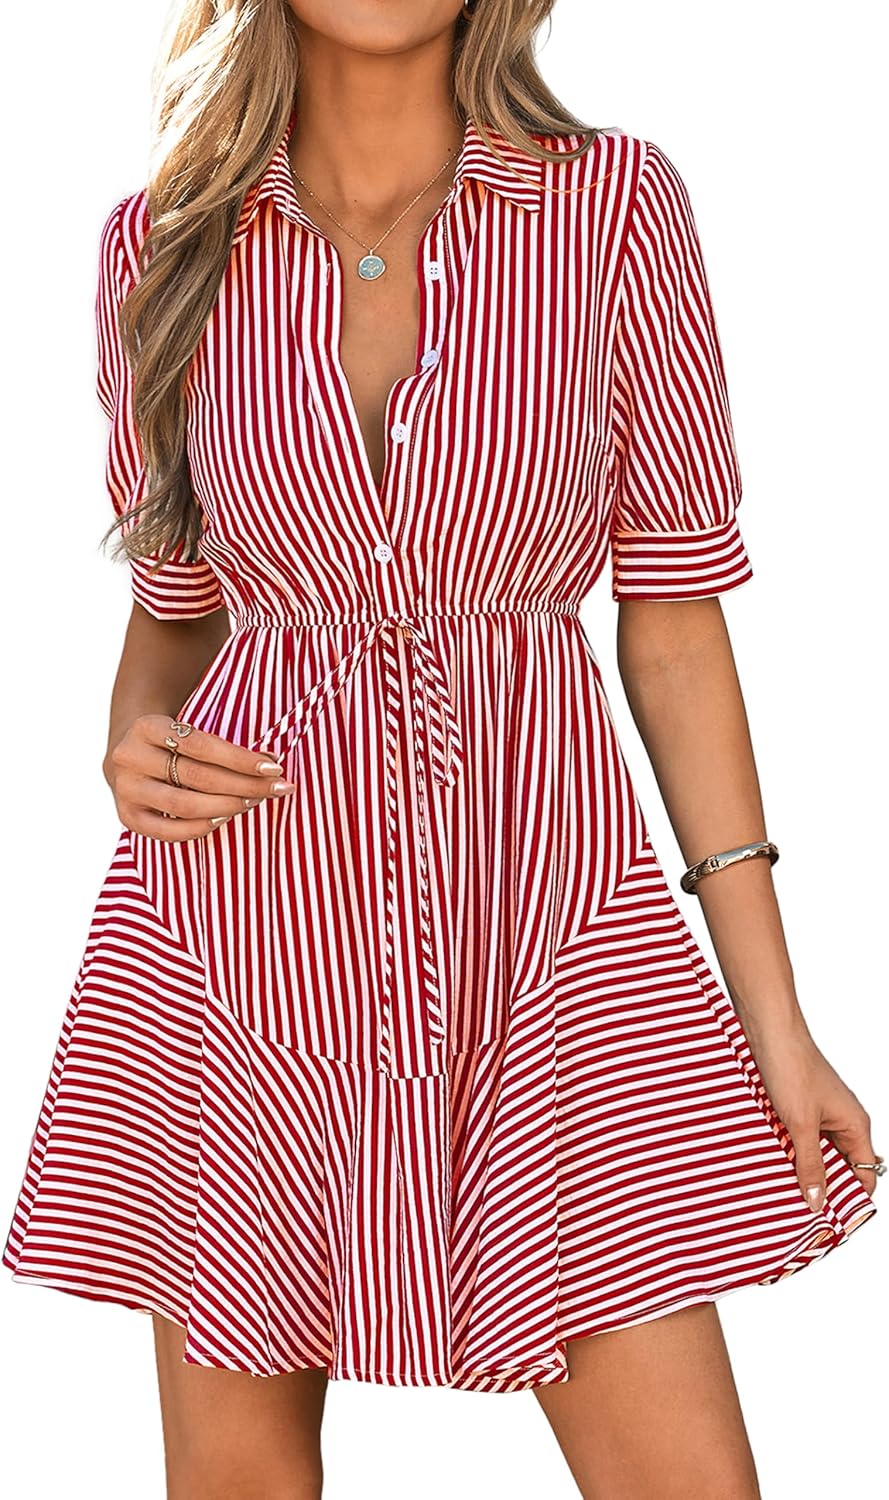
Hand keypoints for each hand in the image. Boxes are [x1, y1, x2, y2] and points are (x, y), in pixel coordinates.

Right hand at [105, 713, 295, 841]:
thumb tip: (271, 763)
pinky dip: (200, 827)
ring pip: (183, 805)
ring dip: (226, 806)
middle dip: (243, 784)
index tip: (274, 766)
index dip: (240, 758)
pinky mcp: (127, 816)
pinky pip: (169, 831)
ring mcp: (125, 789)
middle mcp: (129, 757)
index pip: (201, 745)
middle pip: (196, 777)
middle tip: (275, 788)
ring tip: (253, 802)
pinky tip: (224, 818)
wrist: (127, 752)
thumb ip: (222, 746)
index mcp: (146, 727)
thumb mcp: (187, 731)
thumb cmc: (171, 742)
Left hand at [745, 1017, 878, 1212]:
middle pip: (840, 1168)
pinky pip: (798, 1139)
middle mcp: (842, 1121)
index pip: (864, 1175)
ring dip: (802, 1169)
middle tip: (800, 1211)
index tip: (830, 1220)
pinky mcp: (797, 1107)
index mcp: (855, 1125)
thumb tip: (817, 1202)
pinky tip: (772, 1163)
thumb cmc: (792, 1067)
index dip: (851, 1199)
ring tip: (783, 1190)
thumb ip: (809, 1164)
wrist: (768, 1030)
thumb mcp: (800, 1124)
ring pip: (816, 1154)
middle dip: (822, 1187)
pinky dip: (788, 1151)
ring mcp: (819, 1114)